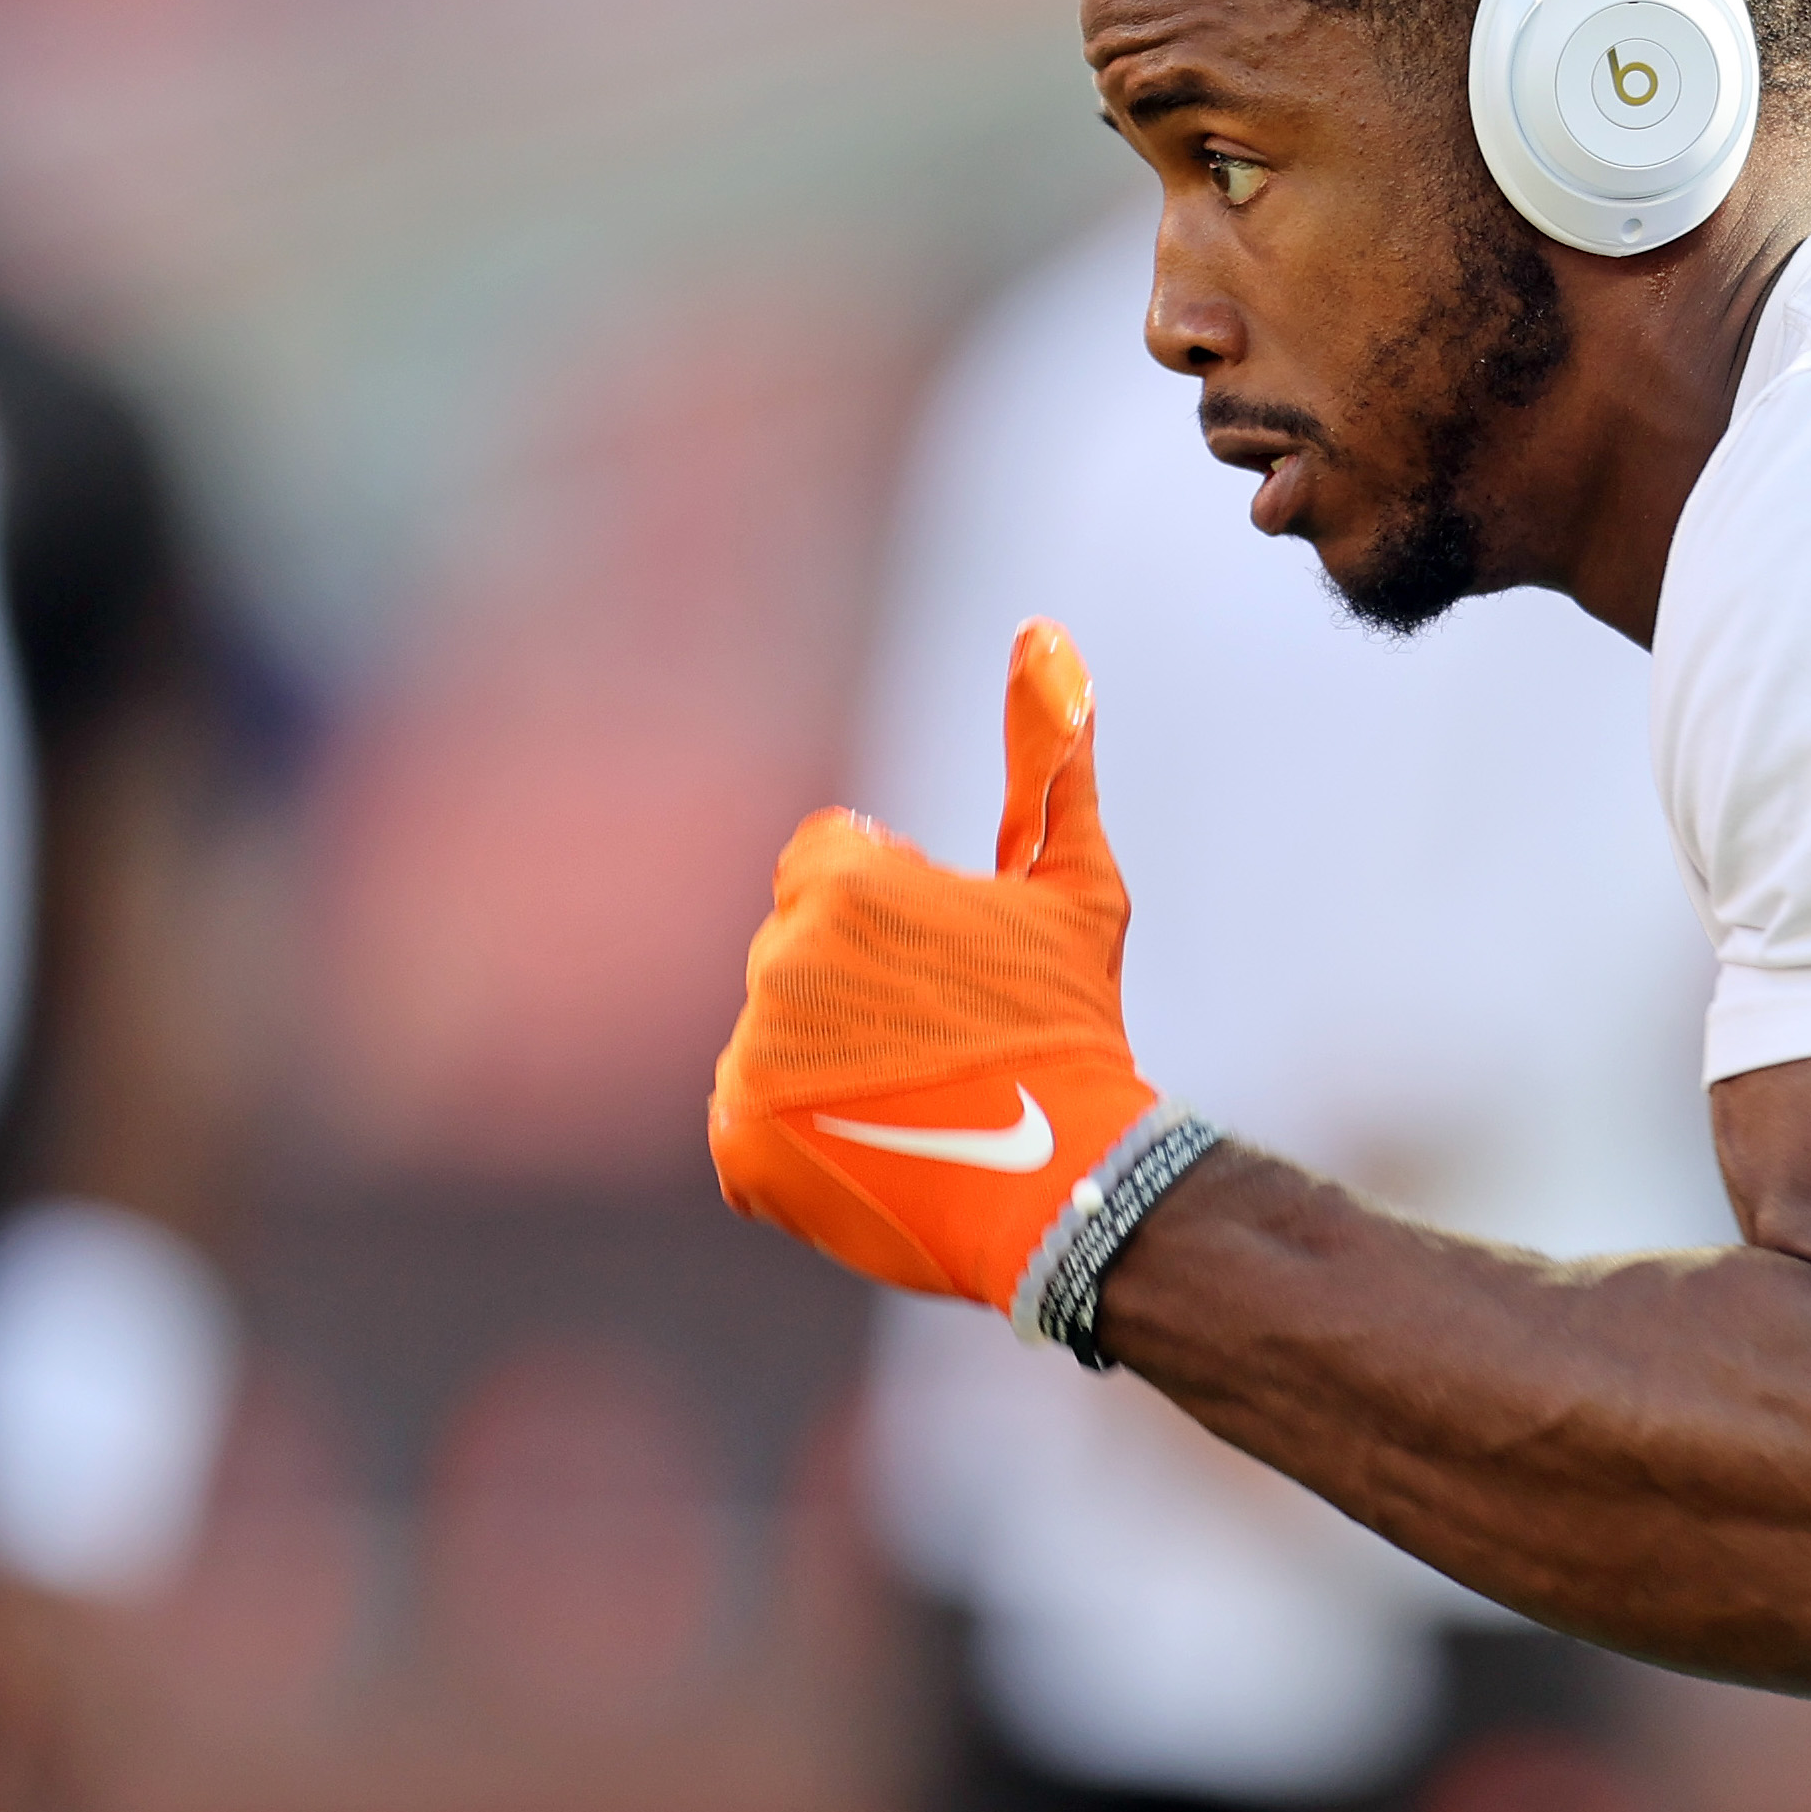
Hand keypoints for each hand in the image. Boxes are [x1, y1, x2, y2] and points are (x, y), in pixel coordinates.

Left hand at [708, 621, 1163, 1309]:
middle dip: (860, 985)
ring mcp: (749, 1059)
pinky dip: (804, 1133)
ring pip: (777, 1034)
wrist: (1072, 1181)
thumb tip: (1042, 630)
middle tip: (946, 1042)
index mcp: (843, 887)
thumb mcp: (1074, 886)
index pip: (829, 867)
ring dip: (832, 1056)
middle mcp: (778, 963)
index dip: (897, 912)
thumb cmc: (1074, 1022)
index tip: (951, 968)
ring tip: (918, 1101)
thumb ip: (1049, 756)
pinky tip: (879, 1146)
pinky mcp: (735, 1144)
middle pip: (800, 952)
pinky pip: (752, 1119)